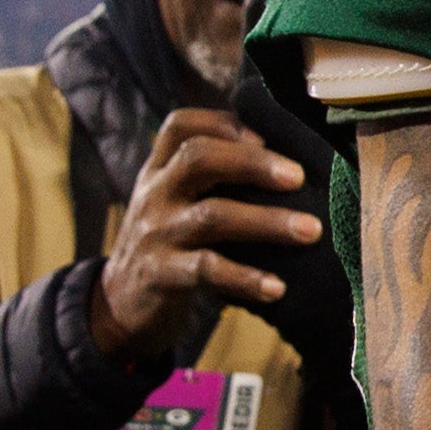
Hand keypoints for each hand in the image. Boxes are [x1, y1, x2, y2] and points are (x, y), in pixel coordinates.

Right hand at [87, 106, 325, 361]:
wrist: (119, 305)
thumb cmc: (169, 245)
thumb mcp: (176, 202)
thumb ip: (212, 179)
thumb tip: (291, 167)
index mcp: (160, 170)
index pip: (181, 125)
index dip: (225, 124)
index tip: (267, 138)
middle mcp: (156, 194)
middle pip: (199, 158)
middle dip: (254, 163)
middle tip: (300, 177)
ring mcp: (157, 234)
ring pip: (212, 216)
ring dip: (267, 221)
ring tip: (311, 230)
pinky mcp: (161, 275)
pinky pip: (207, 270)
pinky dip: (245, 277)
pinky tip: (276, 288)